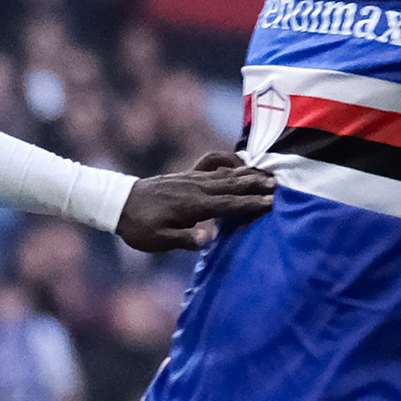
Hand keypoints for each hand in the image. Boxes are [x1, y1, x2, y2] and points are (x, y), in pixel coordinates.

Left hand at [116, 150, 277, 252]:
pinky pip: (212, 162)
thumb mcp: (158, 240)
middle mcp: (196, 188)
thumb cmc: (139, 227)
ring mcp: (192, 178)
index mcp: (193, 205)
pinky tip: (239, 162)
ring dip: (249, 173)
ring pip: (227, 173)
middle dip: (258, 185)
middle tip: (281, 186)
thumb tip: (209, 239)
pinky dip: (227, 159)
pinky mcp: (187, 174)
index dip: (251, 204)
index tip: (273, 203)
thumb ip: (184, 239)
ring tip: (270, 174)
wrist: (119, 203)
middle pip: (233, 185)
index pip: (229, 204)